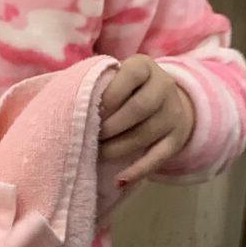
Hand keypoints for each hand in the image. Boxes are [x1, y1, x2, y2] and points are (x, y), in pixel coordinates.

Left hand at [99, 57, 195, 186]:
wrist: (166, 100)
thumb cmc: (126, 89)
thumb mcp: (116, 76)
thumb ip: (100, 84)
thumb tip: (68, 104)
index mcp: (145, 66)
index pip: (130, 76)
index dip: (109, 94)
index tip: (90, 109)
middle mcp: (164, 87)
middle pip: (138, 108)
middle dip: (110, 125)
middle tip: (91, 135)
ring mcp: (173, 114)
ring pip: (145, 134)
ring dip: (117, 147)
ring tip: (97, 153)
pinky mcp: (177, 139)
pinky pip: (158, 157)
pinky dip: (138, 170)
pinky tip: (119, 180)